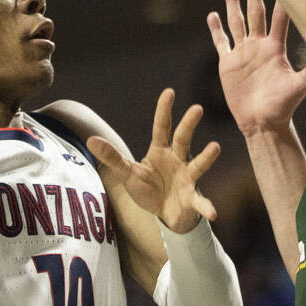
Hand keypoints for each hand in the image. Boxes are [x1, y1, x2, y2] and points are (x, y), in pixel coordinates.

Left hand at [87, 88, 219, 232]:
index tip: (169, 91)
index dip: (164, 110)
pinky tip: (212, 212)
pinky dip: (206, 206)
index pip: (162, 126)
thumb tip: (90, 140)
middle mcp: (177, 159)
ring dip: (206, 157)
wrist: (163, 214)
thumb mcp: (127, 173)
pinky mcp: (192, 198)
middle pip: (183, 138)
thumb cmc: (147, 189)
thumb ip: (112, 157)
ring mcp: (187, 177)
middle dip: (189, 123)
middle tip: (197, 108)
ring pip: (198, 164)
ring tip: (215, 147)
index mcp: (160, 151)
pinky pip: (200, 202)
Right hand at [208, 0, 305, 136]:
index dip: (281, 0)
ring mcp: (243, 53)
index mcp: (275, 48)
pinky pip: (221, 42)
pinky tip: (212, 15)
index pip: (279, 19)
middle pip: (255, 12)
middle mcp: (259, 46)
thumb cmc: (283, 107)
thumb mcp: (299, 88)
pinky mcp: (228, 64)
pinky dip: (216, 29)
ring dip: (232, 3)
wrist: (262, 124)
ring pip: (236, 21)